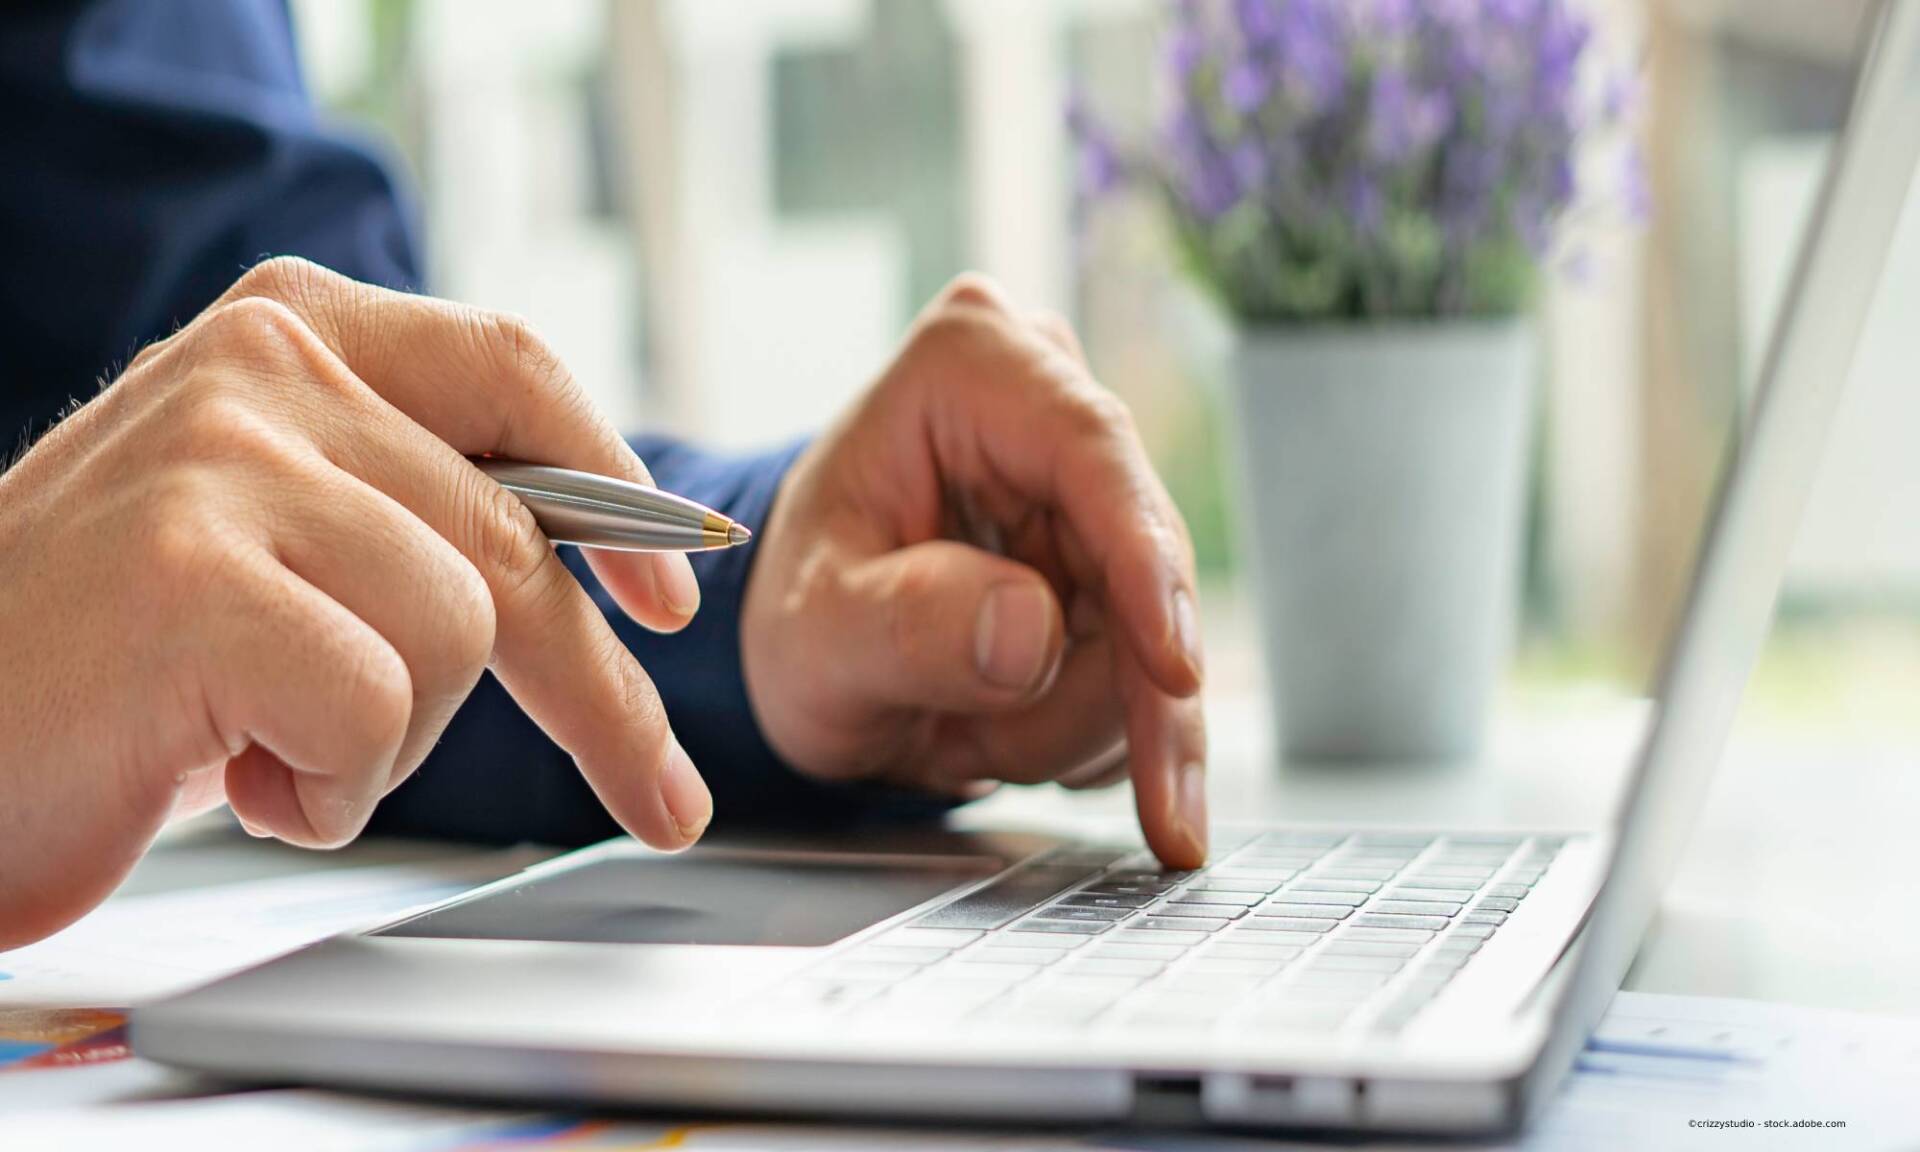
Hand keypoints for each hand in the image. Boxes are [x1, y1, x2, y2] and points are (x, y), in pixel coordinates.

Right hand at [0, 258, 712, 948]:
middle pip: (515, 538)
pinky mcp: (194, 570)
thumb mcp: (278, 540)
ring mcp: (224, 456)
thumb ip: (408, 505)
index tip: (671, 602)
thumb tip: (602, 560)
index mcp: (292, 328)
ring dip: (387, 743)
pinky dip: (324, 782)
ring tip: (263, 743)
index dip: (618, 494)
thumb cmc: (113, 657)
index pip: (514, 372)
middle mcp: (263, 363)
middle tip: (663, 800)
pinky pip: (376, 706)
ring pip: (460, 629)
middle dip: (598, 694)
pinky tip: (222, 767)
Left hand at [741, 275, 1207, 867]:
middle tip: (989, 760)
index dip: (1144, 564)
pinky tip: (1002, 734)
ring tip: (960, 736)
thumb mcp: (813, 633)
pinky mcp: (1123, 572)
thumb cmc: (798, 614)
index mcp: (966, 367)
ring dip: (1069, 728)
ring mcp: (1095, 497)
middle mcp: (1051, 411)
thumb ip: (905, 627)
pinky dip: (1084, 738)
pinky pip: (1152, 678)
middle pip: (1144, 564)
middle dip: (1087, 694)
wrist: (804, 658)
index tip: (1172, 673)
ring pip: (1157, 637)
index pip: (1089, 449)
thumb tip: (1031, 633)